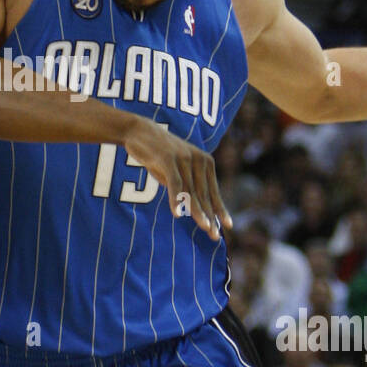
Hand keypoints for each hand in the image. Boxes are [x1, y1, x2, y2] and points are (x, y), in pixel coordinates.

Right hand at [122, 119, 231, 240]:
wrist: (139, 132)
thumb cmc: (159, 155)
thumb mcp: (177, 171)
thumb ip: (187, 186)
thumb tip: (196, 210)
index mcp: (205, 162)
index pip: (213, 192)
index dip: (219, 210)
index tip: (227, 226)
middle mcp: (198, 160)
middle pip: (204, 194)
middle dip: (210, 216)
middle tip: (215, 234)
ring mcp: (184, 158)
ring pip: (191, 191)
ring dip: (197, 211)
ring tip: (205, 227)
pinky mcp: (168, 158)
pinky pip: (174, 184)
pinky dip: (175, 199)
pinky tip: (177, 214)